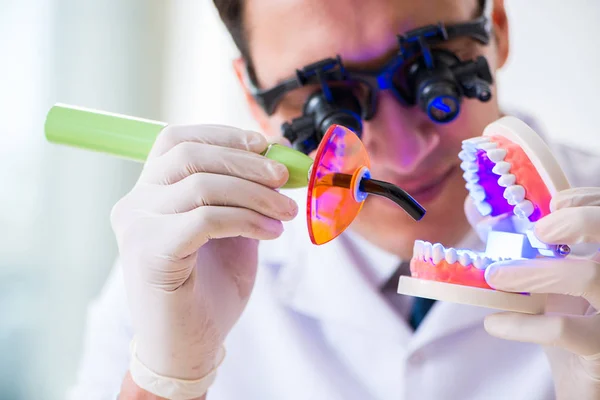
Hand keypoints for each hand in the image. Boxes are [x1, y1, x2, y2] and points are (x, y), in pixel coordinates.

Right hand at [110, 125, 297, 384]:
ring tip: (286, 213)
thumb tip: (276, 162)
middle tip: (284, 178)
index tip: (264, 144)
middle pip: (190, 156)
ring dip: (255, 194)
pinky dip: (247, 220)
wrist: (188, 345)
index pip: (177, 141)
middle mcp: (136, 203)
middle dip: (246, 162)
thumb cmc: (208, 288)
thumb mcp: (231, 230)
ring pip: (203, 185)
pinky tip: (271, 233)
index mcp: (150, 192)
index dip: (223, 135)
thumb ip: (243, 196)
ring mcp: (138, 226)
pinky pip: (206, 218)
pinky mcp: (151, 251)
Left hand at [480, 188, 599, 398]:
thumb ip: (515, 246)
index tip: (554, 201)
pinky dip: (523, 323)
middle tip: (540, 229)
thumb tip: (477, 208)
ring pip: (591, 278)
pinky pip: (566, 330)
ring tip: (496, 276)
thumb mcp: (543, 283)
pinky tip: (494, 323)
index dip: (590, 201)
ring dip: (536, 271)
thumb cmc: (569, 324)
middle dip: (582, 221)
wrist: (585, 382)